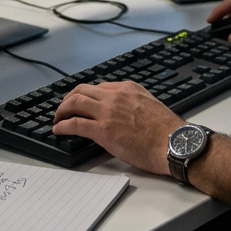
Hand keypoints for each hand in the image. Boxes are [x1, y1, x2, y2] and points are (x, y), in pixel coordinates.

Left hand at [53, 82, 183, 175]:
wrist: (173, 144)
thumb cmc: (167, 131)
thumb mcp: (150, 105)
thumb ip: (133, 103)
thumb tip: (123, 112)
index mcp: (128, 88)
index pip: (98, 87)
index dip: (85, 95)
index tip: (80, 102)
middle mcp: (116, 96)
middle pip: (82, 90)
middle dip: (69, 99)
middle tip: (63, 109)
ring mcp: (108, 112)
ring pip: (75, 102)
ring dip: (62, 110)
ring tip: (57, 119)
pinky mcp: (103, 130)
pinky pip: (75, 123)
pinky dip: (63, 125)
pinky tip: (58, 130)